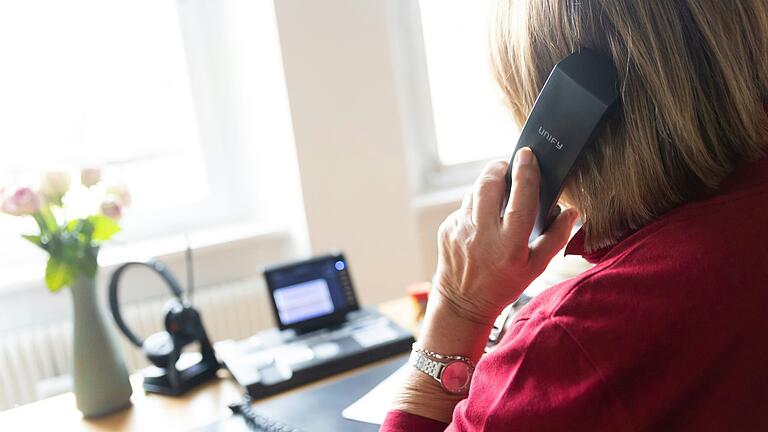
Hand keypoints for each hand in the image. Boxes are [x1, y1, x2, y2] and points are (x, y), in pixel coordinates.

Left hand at [432, 148, 578, 324]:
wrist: (462, 303)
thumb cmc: (503, 285)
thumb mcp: (535, 268)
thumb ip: (556, 238)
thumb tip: (571, 212)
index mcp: (509, 245)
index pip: (520, 198)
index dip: (525, 172)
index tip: (527, 155)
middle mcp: (481, 234)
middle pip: (489, 183)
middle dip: (500, 168)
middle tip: (509, 167)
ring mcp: (460, 229)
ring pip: (475, 192)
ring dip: (488, 187)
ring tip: (499, 197)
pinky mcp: (446, 228)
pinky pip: (464, 207)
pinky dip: (476, 207)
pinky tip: (483, 223)